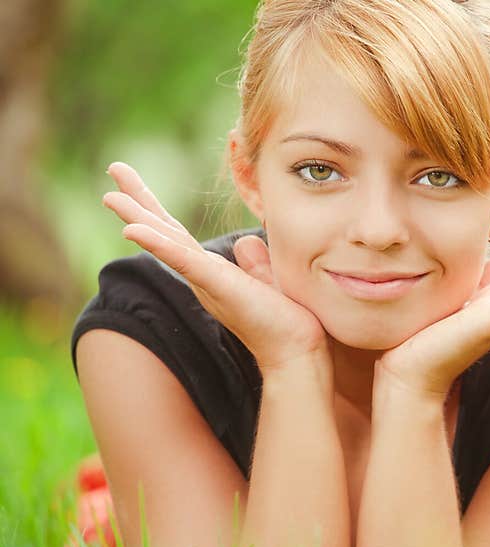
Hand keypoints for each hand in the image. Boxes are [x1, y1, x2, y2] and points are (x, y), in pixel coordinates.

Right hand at [101, 161, 329, 372]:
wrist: (298, 352)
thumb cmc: (288, 321)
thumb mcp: (270, 281)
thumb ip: (256, 262)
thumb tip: (247, 242)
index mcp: (213, 272)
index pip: (178, 234)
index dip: (156, 208)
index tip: (132, 182)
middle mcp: (203, 276)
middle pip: (164, 231)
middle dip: (137, 201)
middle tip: (113, 168)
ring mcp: (208, 281)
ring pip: (166, 243)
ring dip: (137, 218)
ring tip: (109, 197)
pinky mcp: (219, 286)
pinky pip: (183, 261)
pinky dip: (158, 244)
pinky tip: (133, 230)